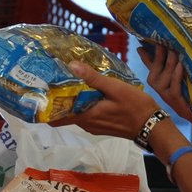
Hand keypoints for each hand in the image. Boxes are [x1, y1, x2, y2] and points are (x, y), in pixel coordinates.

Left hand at [50, 62, 166, 141]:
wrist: (152, 126)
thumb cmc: (135, 107)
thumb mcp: (115, 88)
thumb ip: (94, 78)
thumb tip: (72, 65)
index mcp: (86, 116)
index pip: (57, 117)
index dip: (46, 107)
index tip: (39, 92)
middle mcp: (86, 124)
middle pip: (64, 114)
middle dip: (56, 101)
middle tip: (51, 82)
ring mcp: (94, 126)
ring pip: (75, 114)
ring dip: (70, 102)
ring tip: (66, 82)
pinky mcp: (101, 125)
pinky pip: (85, 115)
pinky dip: (81, 105)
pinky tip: (85, 91)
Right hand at [139, 44, 191, 124]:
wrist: (191, 111)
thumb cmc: (182, 90)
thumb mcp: (171, 75)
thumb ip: (163, 62)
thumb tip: (161, 47)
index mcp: (154, 77)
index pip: (148, 61)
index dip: (147, 51)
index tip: (145, 40)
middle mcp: (156, 84)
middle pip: (157, 64)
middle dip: (161, 51)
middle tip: (167, 38)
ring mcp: (163, 92)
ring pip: (167, 72)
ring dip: (173, 61)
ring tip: (177, 49)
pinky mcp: (173, 99)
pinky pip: (174, 84)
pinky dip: (177, 75)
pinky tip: (180, 65)